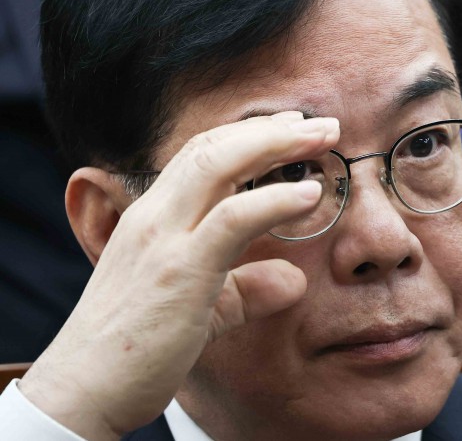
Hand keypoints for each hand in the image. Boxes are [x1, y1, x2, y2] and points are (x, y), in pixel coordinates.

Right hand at [19, 112, 339, 439]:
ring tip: (326, 137)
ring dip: (277, 144)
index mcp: (153, 217)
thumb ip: (246, 288)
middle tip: (323, 124)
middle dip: (272, 128)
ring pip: (219, 165)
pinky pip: (232, 220)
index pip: (201, 154)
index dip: (248, 135)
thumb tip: (294, 281)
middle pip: (214, 147)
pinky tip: (309, 194)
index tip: (290, 129)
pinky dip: (274, 200)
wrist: (83, 389)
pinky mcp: (179, 271)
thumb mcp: (202, 309)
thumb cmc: (135, 348)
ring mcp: (163, 239)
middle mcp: (154, 217)